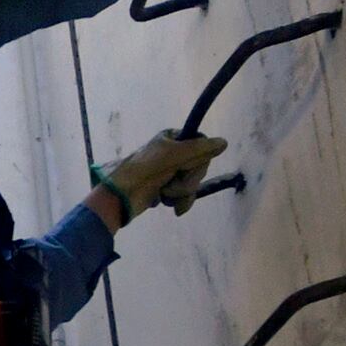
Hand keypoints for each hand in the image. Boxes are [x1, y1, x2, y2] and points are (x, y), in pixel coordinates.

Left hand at [96, 130, 228, 226]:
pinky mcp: (168, 189)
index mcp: (173, 139)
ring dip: (182, 192)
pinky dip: (180, 202)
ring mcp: (170, 172)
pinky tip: (170, 206)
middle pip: (199, 167)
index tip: (188, 166)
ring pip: (193, 183)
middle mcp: (173, 153)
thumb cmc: (145, 170)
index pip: (202, 146)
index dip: (199, 160)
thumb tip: (224, 143)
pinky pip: (186, 196)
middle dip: (187, 180)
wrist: (121, 196)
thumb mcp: (173, 155)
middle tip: (171, 182)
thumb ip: (200, 149)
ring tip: (165, 195)